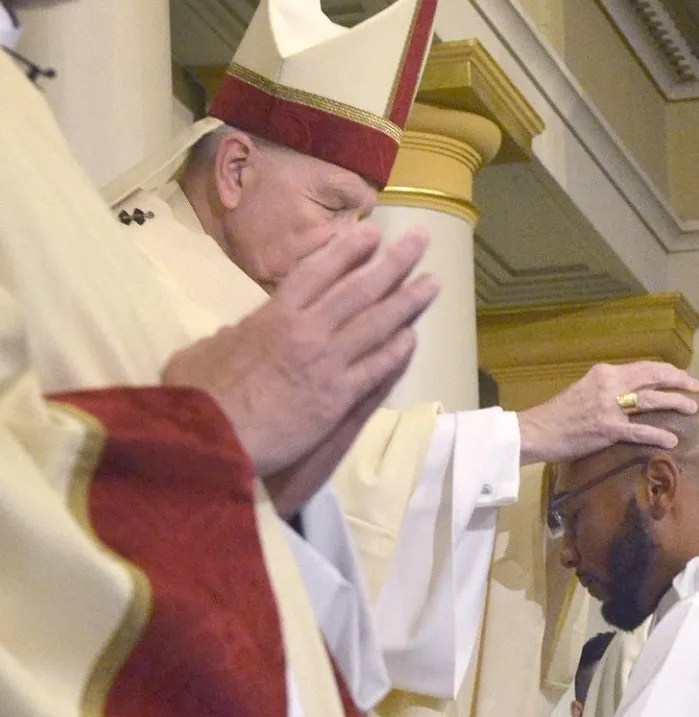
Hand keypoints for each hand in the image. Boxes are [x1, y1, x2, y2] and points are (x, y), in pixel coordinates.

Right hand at [164, 221, 438, 489]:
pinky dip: (397, 351)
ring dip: (407, 302)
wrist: (212, 435)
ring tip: (432, 284)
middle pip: (359, 289)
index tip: (371, 234)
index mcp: (273, 315)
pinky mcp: (338, 397)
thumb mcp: (201, 351)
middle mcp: (307, 331)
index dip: (348, 251)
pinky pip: (376, 368)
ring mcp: (326, 363)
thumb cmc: (199, 395)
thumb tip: (232, 333)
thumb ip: (226, 337)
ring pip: (377, 324)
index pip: (318, 271)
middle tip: (421, 241)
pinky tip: (413, 337)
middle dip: (393, 263)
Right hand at [517, 361, 698, 464]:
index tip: (680, 375)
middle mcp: (610, 384)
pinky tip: (672, 439)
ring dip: (675, 402)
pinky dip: (658, 434)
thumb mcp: (584, 390)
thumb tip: (629, 393)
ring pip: (651, 399)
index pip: (642, 367)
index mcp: (605, 372)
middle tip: (695, 387)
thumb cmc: (559, 414)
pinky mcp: (608, 429)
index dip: (665, 370)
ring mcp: (609, 406)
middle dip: (677, 380)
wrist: (537, 430)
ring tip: (693, 408)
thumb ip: (607, 389)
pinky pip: (639, 430)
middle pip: (652, 377)